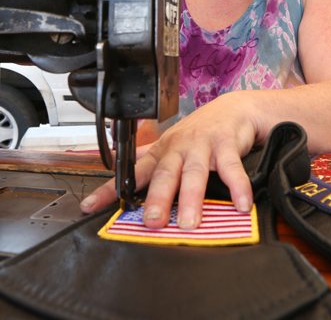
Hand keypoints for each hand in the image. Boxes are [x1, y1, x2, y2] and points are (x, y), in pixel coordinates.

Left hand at [80, 92, 258, 228]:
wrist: (233, 109)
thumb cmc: (200, 131)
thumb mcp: (170, 144)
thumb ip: (148, 160)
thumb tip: (118, 169)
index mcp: (162, 152)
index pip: (133, 172)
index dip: (110, 189)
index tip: (91, 207)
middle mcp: (178, 148)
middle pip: (165, 174)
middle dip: (158, 199)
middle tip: (153, 222)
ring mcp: (202, 145)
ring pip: (194, 173)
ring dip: (191, 198)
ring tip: (189, 222)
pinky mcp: (226, 144)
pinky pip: (231, 168)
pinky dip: (237, 187)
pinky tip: (239, 205)